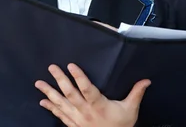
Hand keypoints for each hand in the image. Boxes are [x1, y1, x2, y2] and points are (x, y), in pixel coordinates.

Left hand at [35, 63, 149, 126]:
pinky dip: (51, 108)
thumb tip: (146, 80)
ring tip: (39, 83)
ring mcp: (77, 119)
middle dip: (60, 80)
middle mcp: (85, 112)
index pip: (87, 89)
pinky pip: (60, 116)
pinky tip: (42, 102)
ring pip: (61, 104)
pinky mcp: (73, 125)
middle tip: (52, 67)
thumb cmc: (121, 126)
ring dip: (49, 93)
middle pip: (70, 94)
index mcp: (99, 106)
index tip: (71, 65)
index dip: (79, 77)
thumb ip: (136, 93)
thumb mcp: (131, 109)